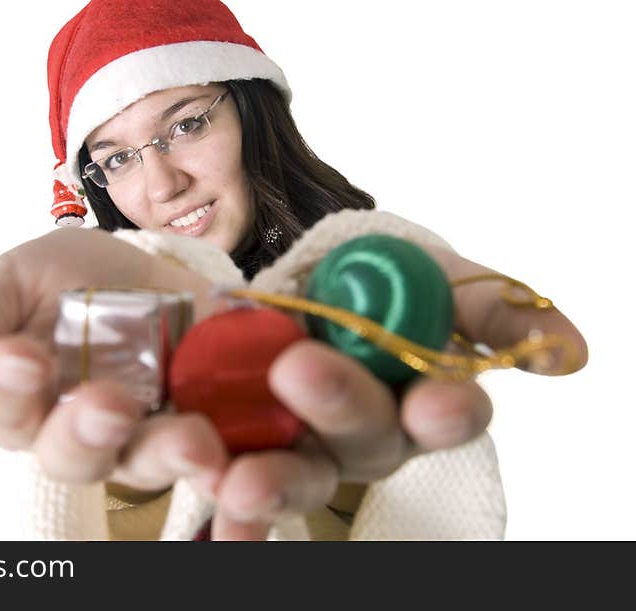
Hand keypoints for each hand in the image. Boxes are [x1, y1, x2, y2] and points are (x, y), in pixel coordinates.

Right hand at [0, 228, 230, 499]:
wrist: (143, 271)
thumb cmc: (64, 279)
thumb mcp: (13, 282)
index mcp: (19, 398)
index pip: (2, 404)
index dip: (5, 385)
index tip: (20, 355)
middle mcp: (73, 430)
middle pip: (70, 454)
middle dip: (85, 432)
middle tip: (108, 403)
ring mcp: (138, 433)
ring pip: (143, 462)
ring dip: (164, 452)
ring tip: (192, 439)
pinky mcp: (197, 425)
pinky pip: (211, 453)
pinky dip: (226, 457)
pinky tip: (238, 452)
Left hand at [207, 245, 588, 539]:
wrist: (302, 286)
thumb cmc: (379, 283)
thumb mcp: (437, 277)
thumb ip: (495, 312)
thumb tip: (569, 353)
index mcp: (416, 400)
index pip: (443, 415)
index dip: (444, 412)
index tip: (439, 399)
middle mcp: (363, 435)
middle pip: (363, 441)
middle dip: (339, 407)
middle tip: (302, 368)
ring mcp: (301, 444)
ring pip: (295, 474)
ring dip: (271, 479)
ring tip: (240, 476)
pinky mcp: (240, 441)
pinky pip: (228, 476)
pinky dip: (216, 493)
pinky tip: (201, 492)